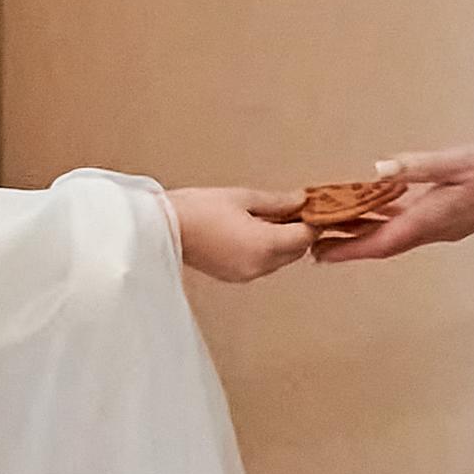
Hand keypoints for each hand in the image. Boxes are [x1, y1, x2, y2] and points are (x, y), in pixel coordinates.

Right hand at [169, 188, 313, 286]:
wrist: (162, 229)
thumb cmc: (196, 210)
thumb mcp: (242, 197)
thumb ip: (277, 202)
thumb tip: (300, 201)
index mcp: (265, 245)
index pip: (305, 236)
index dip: (311, 221)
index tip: (309, 208)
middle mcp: (259, 265)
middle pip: (296, 251)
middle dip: (297, 232)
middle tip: (289, 209)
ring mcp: (246, 274)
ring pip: (280, 260)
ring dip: (281, 242)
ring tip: (265, 218)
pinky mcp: (233, 276)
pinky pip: (261, 265)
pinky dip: (264, 250)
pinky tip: (250, 232)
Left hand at [317, 143, 473, 263]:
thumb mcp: (454, 163)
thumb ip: (417, 166)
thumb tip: (380, 168)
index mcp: (428, 220)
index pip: (379, 242)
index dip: (347, 249)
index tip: (319, 254)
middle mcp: (429, 229)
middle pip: (380, 243)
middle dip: (347, 245)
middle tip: (313, 245)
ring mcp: (437, 226)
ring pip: (391, 234)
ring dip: (363, 232)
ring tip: (332, 228)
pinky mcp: (443, 217)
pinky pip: (405, 223)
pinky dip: (383, 219)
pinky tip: (371, 208)